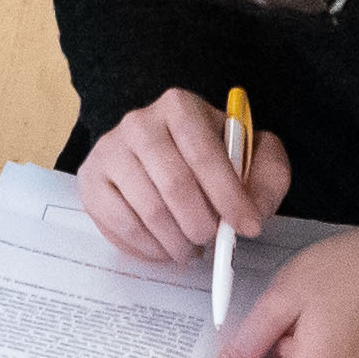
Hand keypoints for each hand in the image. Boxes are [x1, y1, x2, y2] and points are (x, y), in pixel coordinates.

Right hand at [78, 85, 283, 266]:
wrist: (162, 151)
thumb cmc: (211, 157)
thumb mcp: (252, 157)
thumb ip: (267, 176)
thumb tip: (253, 212)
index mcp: (180, 107)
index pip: (205, 154)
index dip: (229, 196)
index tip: (248, 227)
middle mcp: (139, 122)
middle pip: (174, 186)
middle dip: (201, 225)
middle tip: (212, 242)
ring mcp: (110, 151)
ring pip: (149, 211)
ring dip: (177, 243)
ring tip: (191, 250)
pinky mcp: (91, 181)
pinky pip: (120, 226)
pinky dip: (149, 248)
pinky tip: (165, 250)